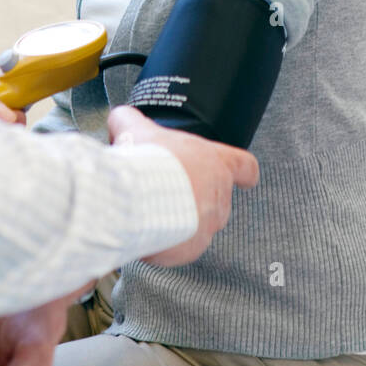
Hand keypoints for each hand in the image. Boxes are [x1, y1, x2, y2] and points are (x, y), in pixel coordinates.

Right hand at [107, 105, 258, 267]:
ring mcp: (208, 223)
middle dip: (191, 195)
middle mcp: (218, 194)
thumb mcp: (136, 129)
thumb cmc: (147, 164)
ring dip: (179, 219)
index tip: (245, 177)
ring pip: (198, 223)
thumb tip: (121, 118)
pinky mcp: (192, 247)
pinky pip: (183, 246)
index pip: (245, 166)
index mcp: (215, 162)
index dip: (244, 172)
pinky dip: (167, 242)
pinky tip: (148, 229)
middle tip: (165, 190)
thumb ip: (130, 121)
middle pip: (214, 197)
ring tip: (153, 211)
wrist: (137, 198)